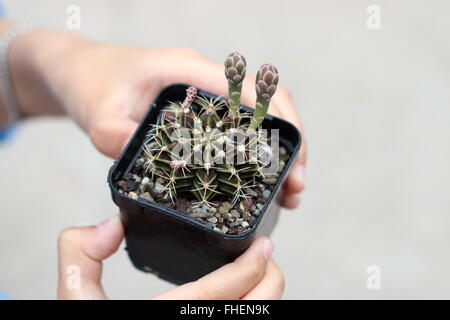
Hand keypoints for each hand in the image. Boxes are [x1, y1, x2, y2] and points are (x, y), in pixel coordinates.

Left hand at [10, 30, 306, 207]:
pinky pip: (241, 122)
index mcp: (185, 70)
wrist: (82, 71)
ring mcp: (205, 90)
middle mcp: (203, 76)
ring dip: (280, 146)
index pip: (248, 90)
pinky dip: (259, 147)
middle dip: (291, 140)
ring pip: (259, 113)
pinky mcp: (201, 106)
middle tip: (296, 185)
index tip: (292, 161)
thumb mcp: (95, 114)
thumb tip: (152, 159)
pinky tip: (261, 176)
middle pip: (267, 100)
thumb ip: (115, 136)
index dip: (280, 123)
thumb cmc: (91, 84)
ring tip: (288, 189)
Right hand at [57, 216, 283, 299]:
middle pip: (257, 307)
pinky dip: (251, 309)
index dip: (250, 266)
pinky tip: (241, 299)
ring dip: (264, 296)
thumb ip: (80, 255)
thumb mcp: (74, 300)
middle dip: (269, 278)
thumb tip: (111, 227)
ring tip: (257, 274)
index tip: (262, 246)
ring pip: (257, 319)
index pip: (220, 292)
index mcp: (166, 318)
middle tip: (264, 257)